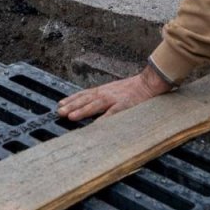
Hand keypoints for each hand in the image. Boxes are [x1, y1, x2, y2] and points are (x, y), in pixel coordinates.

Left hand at [57, 66, 173, 121]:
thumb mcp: (115, 90)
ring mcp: (115, 99)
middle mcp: (106, 93)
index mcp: (104, 90)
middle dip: (71, 106)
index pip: (84, 94)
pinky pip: (112, 114)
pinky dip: (103, 119)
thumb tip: (92, 104)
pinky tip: (95, 125)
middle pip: (85, 100)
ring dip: (82, 111)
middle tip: (59, 112)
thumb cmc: (133, 89)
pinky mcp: (124, 106)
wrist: (149, 83)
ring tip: (70, 117)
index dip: (71, 99)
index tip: (60, 104)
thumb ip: (104, 97)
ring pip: (95, 105)